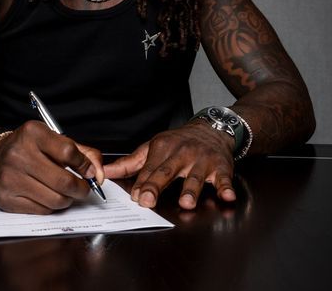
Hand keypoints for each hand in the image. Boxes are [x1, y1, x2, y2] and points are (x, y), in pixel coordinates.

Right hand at [0, 120, 103, 213]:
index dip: (85, 165)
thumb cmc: (28, 148)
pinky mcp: (7, 199)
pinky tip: (49, 196)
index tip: (90, 171)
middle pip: (64, 181)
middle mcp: (19, 154)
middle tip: (84, 188)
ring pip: (55, 200)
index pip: (68, 152)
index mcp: (32, 133)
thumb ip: (80, 152)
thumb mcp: (52, 139)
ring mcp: (11, 178)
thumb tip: (98, 173)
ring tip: (66, 192)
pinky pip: (42, 211)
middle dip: (81, 188)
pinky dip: (52, 207)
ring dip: (68, 200)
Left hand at [103, 121, 235, 209]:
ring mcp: (202, 160)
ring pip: (195, 176)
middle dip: (156, 185)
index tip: (136, 197)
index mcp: (163, 148)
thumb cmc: (178, 143)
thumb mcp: (152, 148)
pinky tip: (227, 196)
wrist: (211, 129)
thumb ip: (130, 163)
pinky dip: (226, 187)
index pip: (149, 169)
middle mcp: (182, 153)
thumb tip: (105, 172)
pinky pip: (224, 178)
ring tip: (186, 202)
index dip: (142, 184)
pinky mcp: (221, 167)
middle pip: (167, 171)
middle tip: (148, 200)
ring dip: (191, 189)